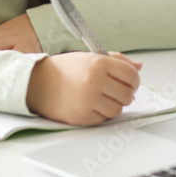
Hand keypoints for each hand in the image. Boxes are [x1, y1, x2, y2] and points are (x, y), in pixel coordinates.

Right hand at [26, 51, 143, 125]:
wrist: (36, 83)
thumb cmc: (64, 70)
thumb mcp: (89, 57)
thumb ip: (116, 61)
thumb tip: (139, 67)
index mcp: (98, 63)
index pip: (131, 76)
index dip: (133, 81)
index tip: (128, 82)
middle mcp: (95, 81)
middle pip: (128, 94)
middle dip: (124, 94)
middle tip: (114, 91)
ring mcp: (88, 100)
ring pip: (118, 109)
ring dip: (113, 105)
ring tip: (100, 98)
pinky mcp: (82, 116)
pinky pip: (104, 119)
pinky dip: (101, 114)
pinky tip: (90, 105)